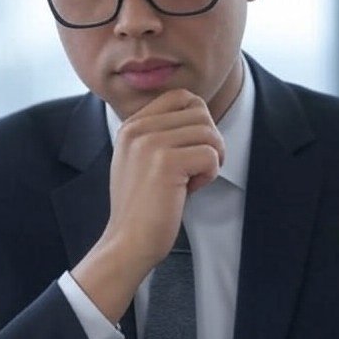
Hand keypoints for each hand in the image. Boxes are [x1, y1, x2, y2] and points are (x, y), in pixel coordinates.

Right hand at [105, 89, 224, 267]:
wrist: (127, 241)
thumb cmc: (141, 208)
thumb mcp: (141, 160)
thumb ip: (161, 135)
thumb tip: (201, 116)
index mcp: (131, 125)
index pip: (181, 97)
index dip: (199, 120)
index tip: (192, 148)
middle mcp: (138, 129)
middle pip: (199, 112)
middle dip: (208, 140)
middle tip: (196, 167)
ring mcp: (150, 143)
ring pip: (209, 132)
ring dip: (211, 159)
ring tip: (190, 180)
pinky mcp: (166, 163)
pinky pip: (210, 155)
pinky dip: (209, 175)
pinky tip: (189, 190)